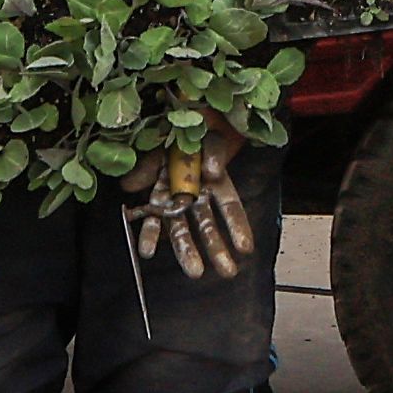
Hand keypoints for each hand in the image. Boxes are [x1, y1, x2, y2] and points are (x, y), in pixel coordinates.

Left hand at [124, 123, 261, 277]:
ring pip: (181, 227)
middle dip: (216, 248)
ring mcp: (175, 198)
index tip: (246, 249)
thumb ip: (211, 154)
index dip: (238, 227)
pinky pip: (152, 218)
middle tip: (227, 272)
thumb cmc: (201, 129)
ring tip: (195, 273)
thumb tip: (211, 173)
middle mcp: (196, 195)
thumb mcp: (209, 138)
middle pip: (207, 225)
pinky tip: (147, 252)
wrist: (178, 119)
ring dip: (186, 250)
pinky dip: (150, 233)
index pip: (229, 208)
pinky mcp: (155, 197)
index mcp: (216, 182)